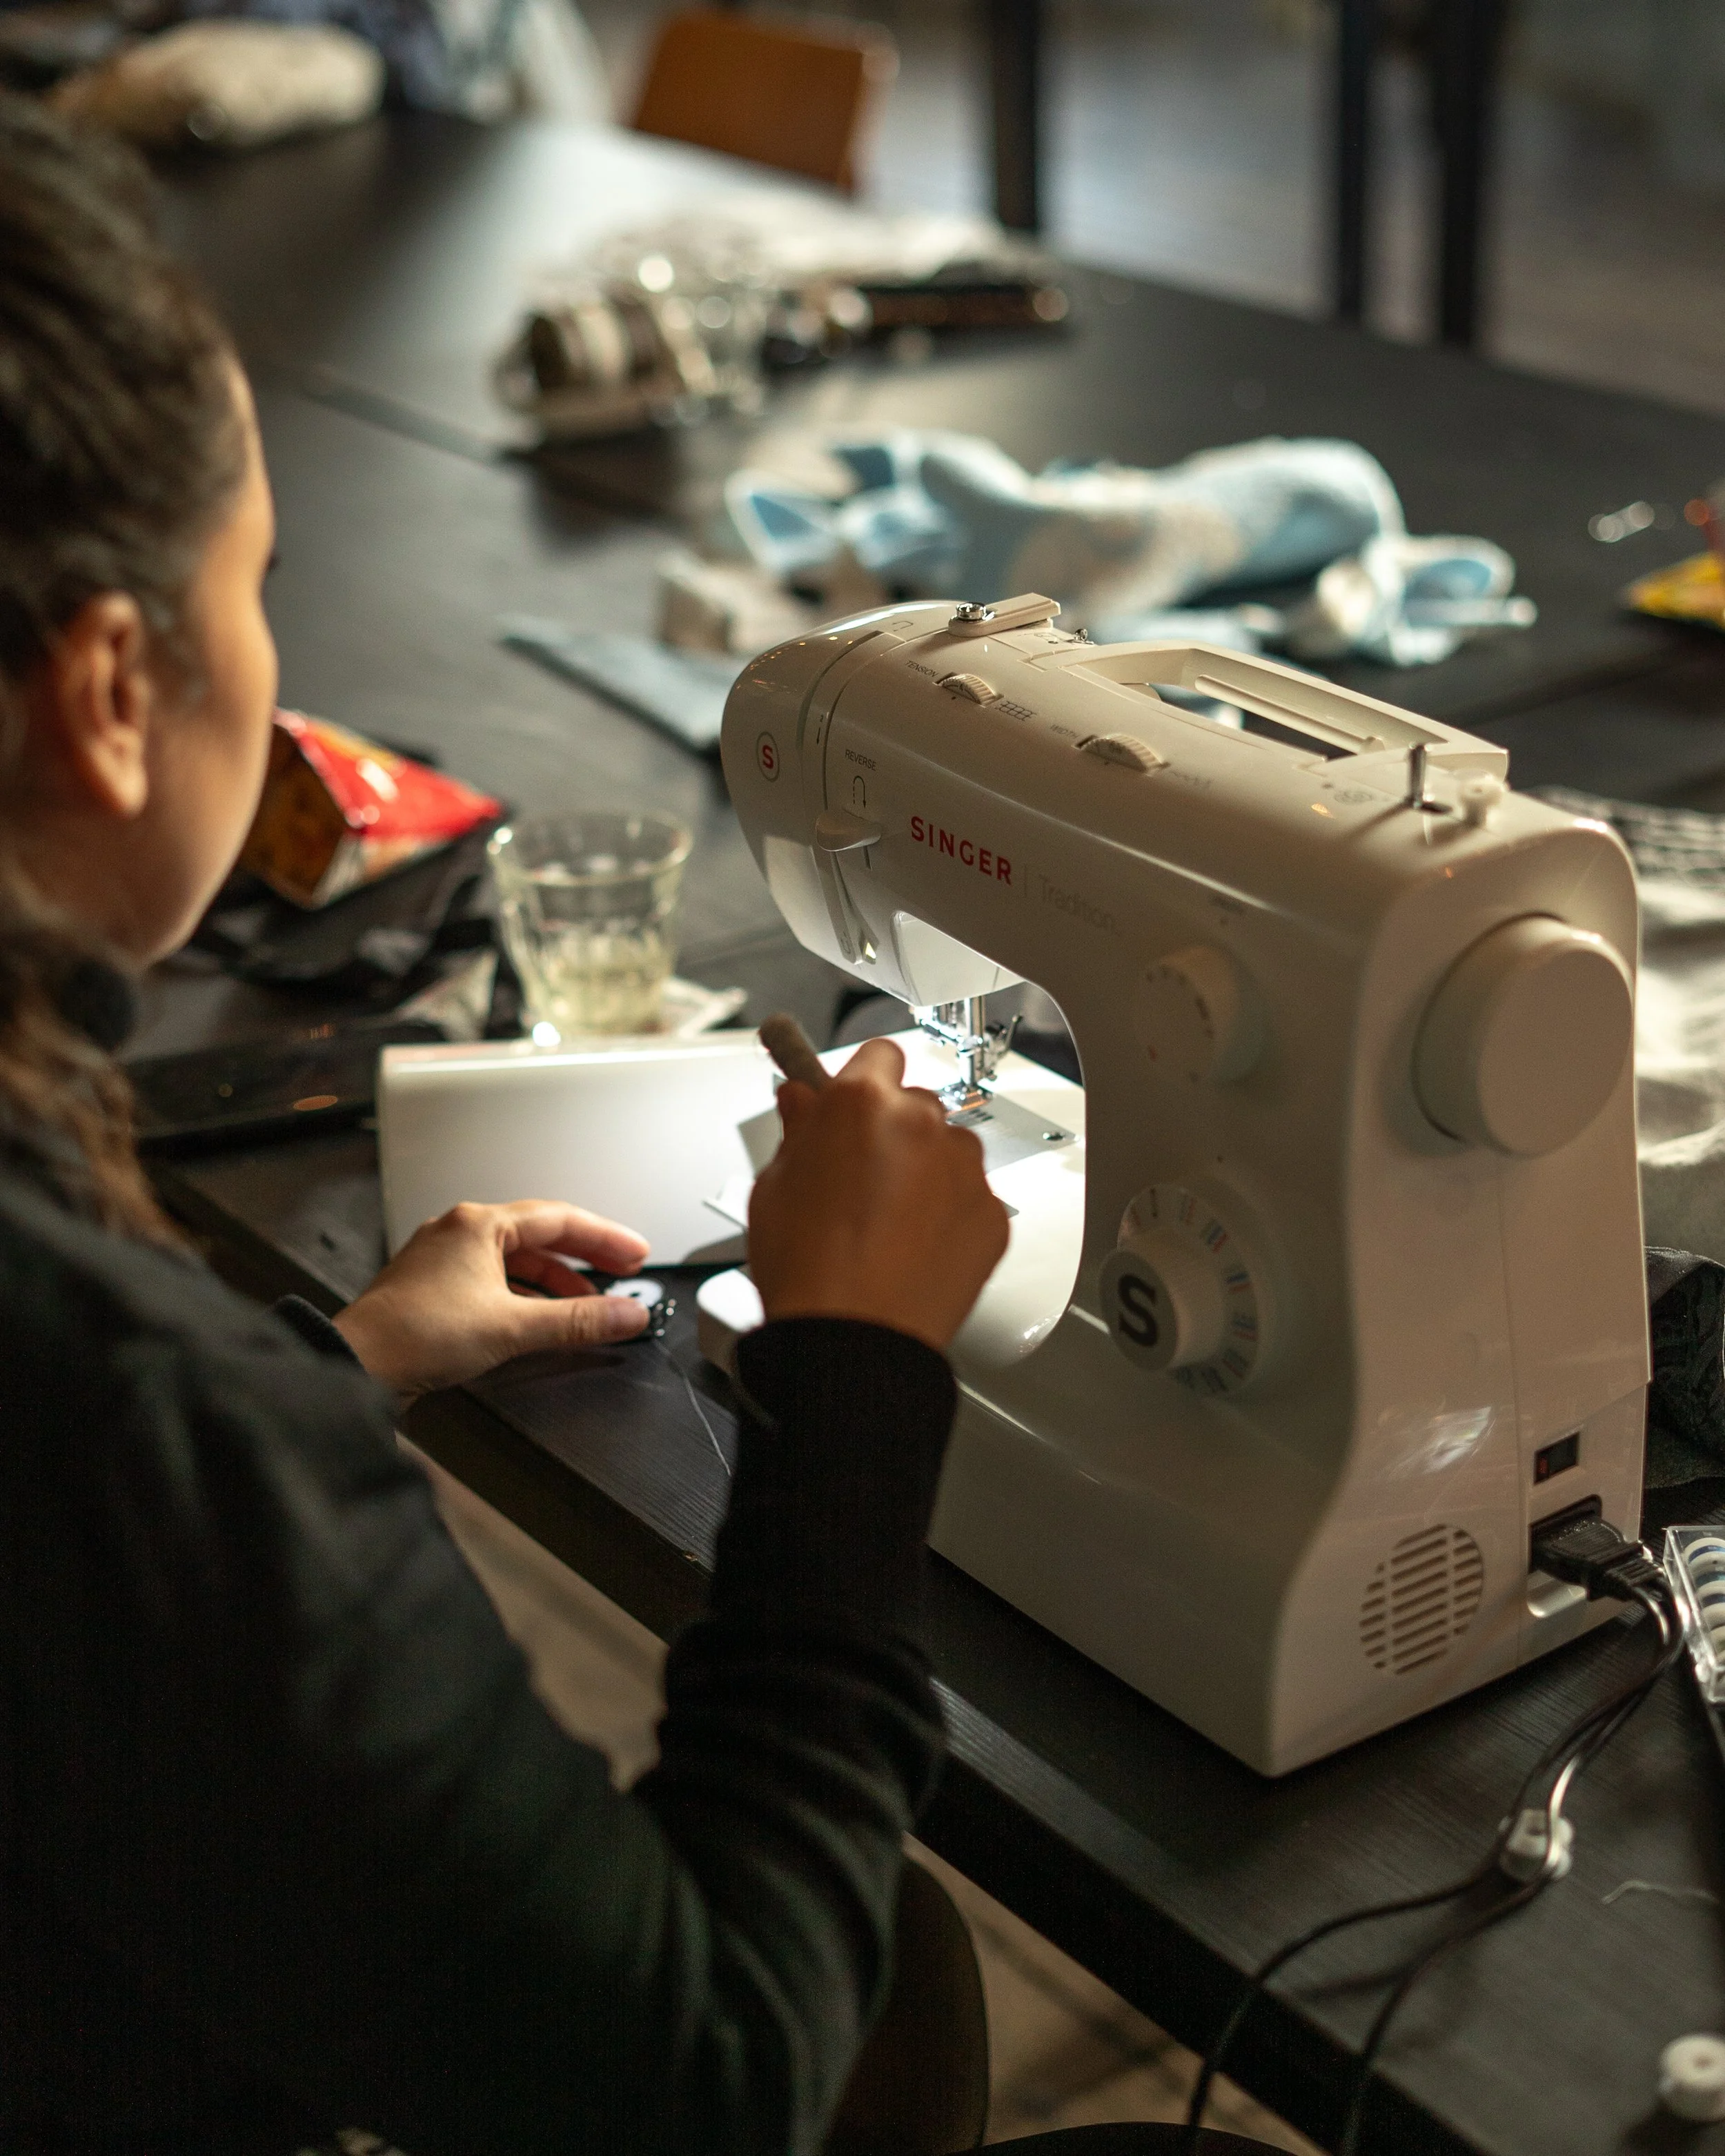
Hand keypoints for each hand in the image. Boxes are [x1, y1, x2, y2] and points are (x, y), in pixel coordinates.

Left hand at [334, 1200, 650, 1399]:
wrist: (354, 1365)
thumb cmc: (414, 1336)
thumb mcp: (512, 1327)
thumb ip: (577, 1320)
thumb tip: (626, 1314)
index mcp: (479, 1225)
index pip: (560, 1219)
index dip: (606, 1237)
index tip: (637, 1254)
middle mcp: (460, 1232)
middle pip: (540, 1235)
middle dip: (585, 1256)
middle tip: (623, 1271)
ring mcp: (444, 1257)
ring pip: (516, 1259)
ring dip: (555, 1279)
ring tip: (587, 1302)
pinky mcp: (435, 1286)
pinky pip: (494, 1279)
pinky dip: (525, 1294)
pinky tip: (540, 1317)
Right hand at [748, 1036, 1009, 1351]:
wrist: (852, 1342)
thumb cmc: (807, 1269)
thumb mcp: (775, 1187)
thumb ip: (797, 1132)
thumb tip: (802, 1101)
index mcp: (861, 1103)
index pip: (877, 1055)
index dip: (862, 1080)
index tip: (852, 1100)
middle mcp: (922, 1124)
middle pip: (914, 1105)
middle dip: (892, 1131)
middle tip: (859, 1178)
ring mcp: (964, 1170)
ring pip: (948, 1151)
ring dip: (925, 1172)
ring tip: (887, 1225)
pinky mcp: (991, 1215)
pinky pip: (970, 1198)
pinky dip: (949, 1216)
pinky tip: (914, 1250)